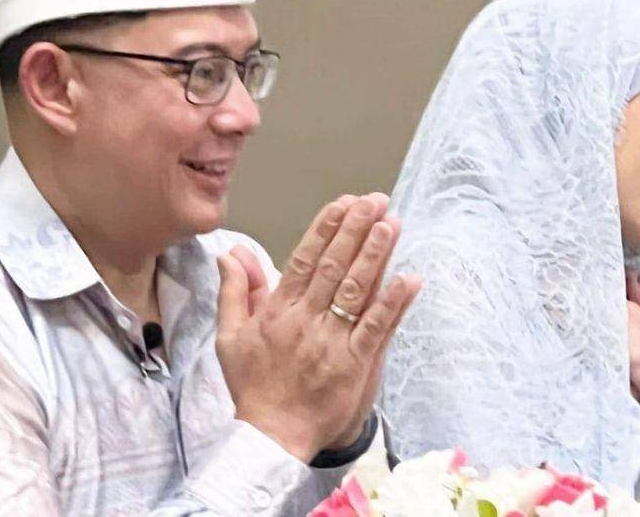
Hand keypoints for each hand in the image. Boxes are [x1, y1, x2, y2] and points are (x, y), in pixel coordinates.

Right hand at [215, 194, 420, 461]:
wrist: (270, 438)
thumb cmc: (253, 387)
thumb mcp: (229, 337)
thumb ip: (234, 291)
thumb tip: (231, 253)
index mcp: (278, 311)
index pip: (305, 259)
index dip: (326, 228)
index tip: (344, 202)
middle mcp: (306, 320)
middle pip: (334, 266)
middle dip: (356, 230)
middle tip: (375, 200)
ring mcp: (331, 342)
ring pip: (355, 290)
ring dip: (375, 255)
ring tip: (390, 224)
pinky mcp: (353, 364)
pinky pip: (376, 328)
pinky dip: (393, 303)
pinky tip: (409, 279)